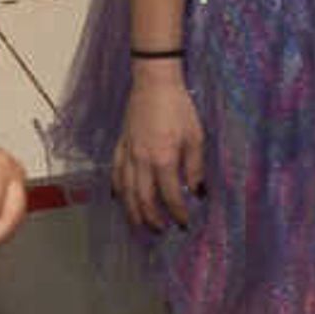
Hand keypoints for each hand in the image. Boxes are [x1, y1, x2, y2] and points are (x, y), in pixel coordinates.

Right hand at [111, 68, 206, 232]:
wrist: (154, 83)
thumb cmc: (178, 107)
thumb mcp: (196, 137)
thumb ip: (195, 168)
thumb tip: (198, 192)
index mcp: (163, 159)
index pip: (170, 197)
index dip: (178, 213)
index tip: (184, 224)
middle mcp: (142, 161)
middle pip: (143, 201)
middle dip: (153, 220)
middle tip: (162, 231)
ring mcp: (128, 154)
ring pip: (126, 192)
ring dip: (133, 212)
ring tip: (141, 225)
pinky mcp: (120, 146)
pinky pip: (116, 174)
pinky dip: (118, 190)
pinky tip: (120, 199)